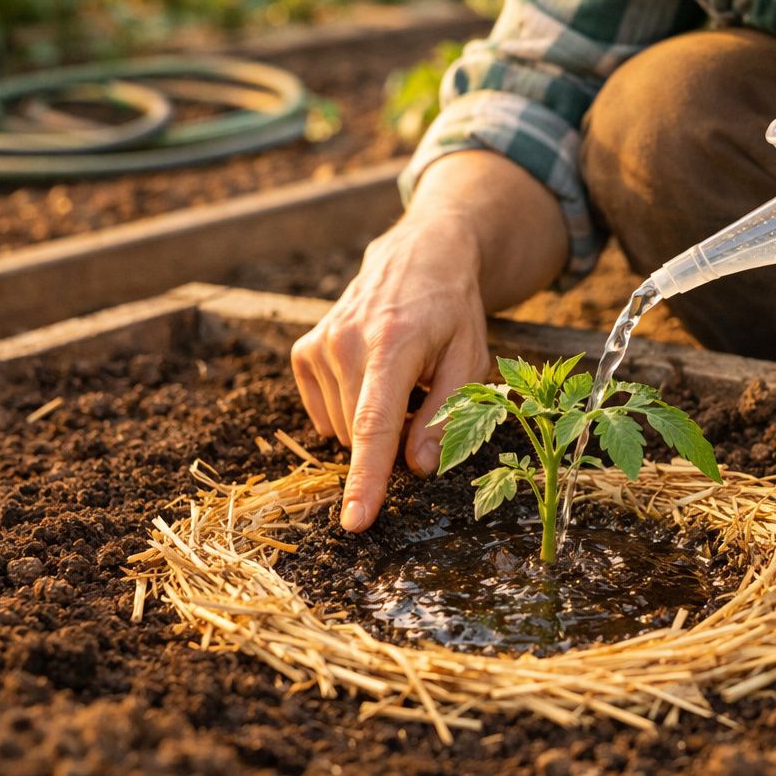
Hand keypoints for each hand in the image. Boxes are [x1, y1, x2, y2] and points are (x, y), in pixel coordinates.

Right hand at [289, 149, 569, 533]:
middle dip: (392, 438)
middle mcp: (346, 342)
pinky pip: (323, 411)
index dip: (365, 480)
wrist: (420, 254)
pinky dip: (349, 409)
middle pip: (360, 433)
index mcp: (393, 345)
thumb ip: (447, 414)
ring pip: (341, 427)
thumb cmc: (452, 310)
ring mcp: (320, 344)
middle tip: (423, 396)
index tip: (354, 522)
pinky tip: (372, 376)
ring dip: (373, 420)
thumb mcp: (470, 358)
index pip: (374, 426)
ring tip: (400, 376)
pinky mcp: (305, 349)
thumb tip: (420, 468)